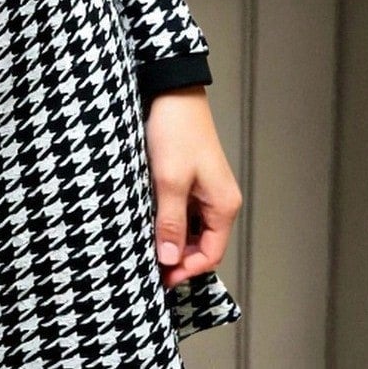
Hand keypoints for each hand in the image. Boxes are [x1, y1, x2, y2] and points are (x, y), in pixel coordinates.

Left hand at [143, 86, 242, 289]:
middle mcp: (218, 201)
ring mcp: (205, 190)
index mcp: (223, 206)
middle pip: (201, 245)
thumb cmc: (175, 131)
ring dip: (171, 239)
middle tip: (147, 266)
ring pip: (190, 229)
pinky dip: (167, 220)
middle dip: (177, 258)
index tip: (159, 277)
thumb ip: (171, 222)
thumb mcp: (169, 180)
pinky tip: (147, 221)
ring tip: (144, 246)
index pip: (210, 255)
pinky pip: (182, 211)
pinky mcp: (190, 179)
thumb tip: (170, 259)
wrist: (171, 91)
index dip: (185, 270)